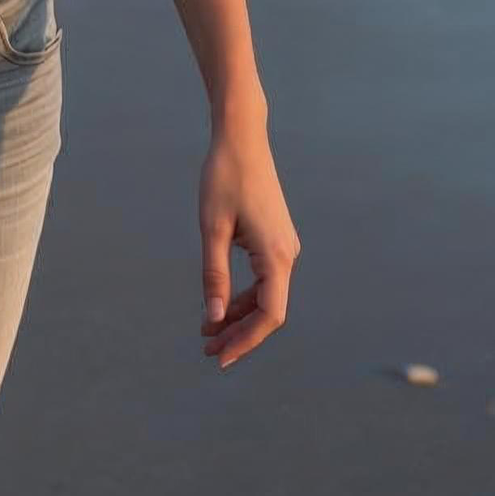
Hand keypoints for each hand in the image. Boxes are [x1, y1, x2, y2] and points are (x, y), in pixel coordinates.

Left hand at [198, 119, 300, 369]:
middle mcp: (287, 254)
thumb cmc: (223, 178)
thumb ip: (213, 275)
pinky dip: (242, 296)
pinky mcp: (275, 239)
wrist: (241, 138)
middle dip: (238, 334)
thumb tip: (214, 319)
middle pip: (267, 311)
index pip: (269, 316)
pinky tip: (220, 307)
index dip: (245, 341)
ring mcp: (284, 247)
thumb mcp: (211, 228)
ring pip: (265, 296)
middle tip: (206, 351)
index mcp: (276, 255)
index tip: (219, 357)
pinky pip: (263, 280)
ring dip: (238, 316)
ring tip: (207, 333)